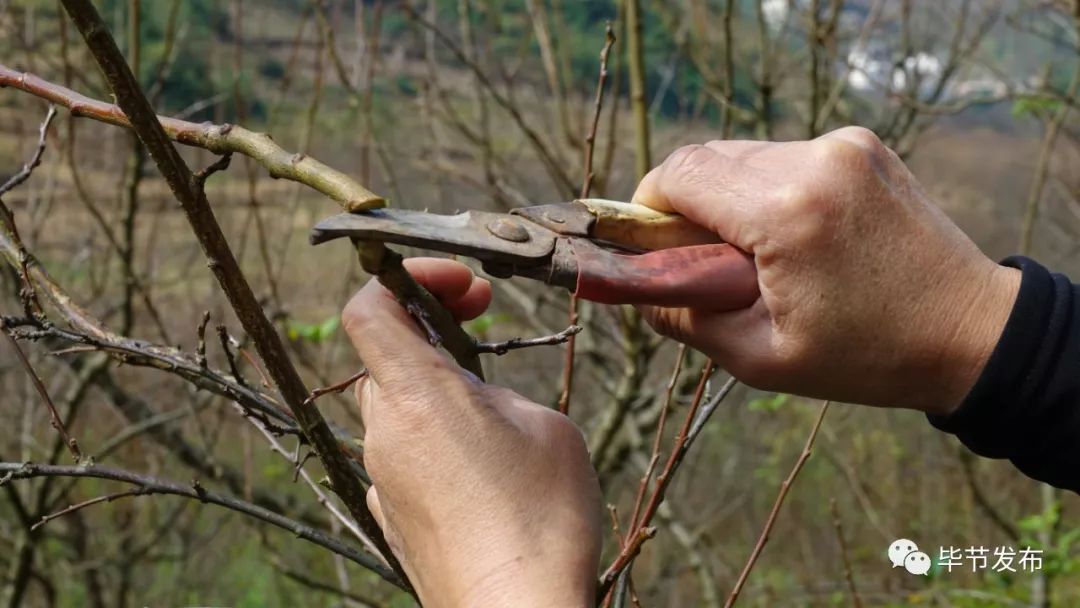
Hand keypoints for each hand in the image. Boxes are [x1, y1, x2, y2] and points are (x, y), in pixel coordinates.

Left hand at [342, 258, 600, 607]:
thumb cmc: (540, 520)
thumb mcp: (545, 427)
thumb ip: (498, 395)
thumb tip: (477, 402)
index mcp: (417, 396)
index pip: (369, 309)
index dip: (407, 279)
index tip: (460, 288)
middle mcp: (384, 434)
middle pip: (384, 358)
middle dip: (432, 337)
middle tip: (482, 336)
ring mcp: (383, 480)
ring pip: (395, 411)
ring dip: (436, 395)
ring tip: (494, 416)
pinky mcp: (392, 519)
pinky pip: (403, 459)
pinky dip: (434, 445)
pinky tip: (483, 472)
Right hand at [632, 127, 1020, 414]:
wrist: (971, 332)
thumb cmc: (869, 356)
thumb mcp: (761, 358)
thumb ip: (684, 316)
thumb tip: (636, 286)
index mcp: (786, 214)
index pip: (679, 175)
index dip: (648, 206)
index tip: (649, 245)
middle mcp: (814, 162)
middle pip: (706, 157)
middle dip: (686, 205)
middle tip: (698, 260)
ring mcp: (844, 147)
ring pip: (743, 154)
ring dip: (728, 197)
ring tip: (754, 254)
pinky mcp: (862, 146)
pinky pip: (785, 157)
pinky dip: (769, 189)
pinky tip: (793, 236)